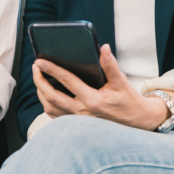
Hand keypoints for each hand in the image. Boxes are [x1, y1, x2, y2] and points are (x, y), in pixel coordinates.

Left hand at [32, 44, 167, 129]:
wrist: (138, 121)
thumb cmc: (129, 101)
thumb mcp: (122, 82)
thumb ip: (110, 65)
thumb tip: (103, 48)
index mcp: (93, 100)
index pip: (67, 82)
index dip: (52, 70)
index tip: (40, 61)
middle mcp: (82, 112)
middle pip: (51, 97)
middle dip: (39, 81)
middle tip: (35, 68)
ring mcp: (77, 121)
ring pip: (50, 108)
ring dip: (41, 93)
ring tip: (38, 78)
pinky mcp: (76, 125)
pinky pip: (55, 115)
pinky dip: (47, 104)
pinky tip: (46, 94)